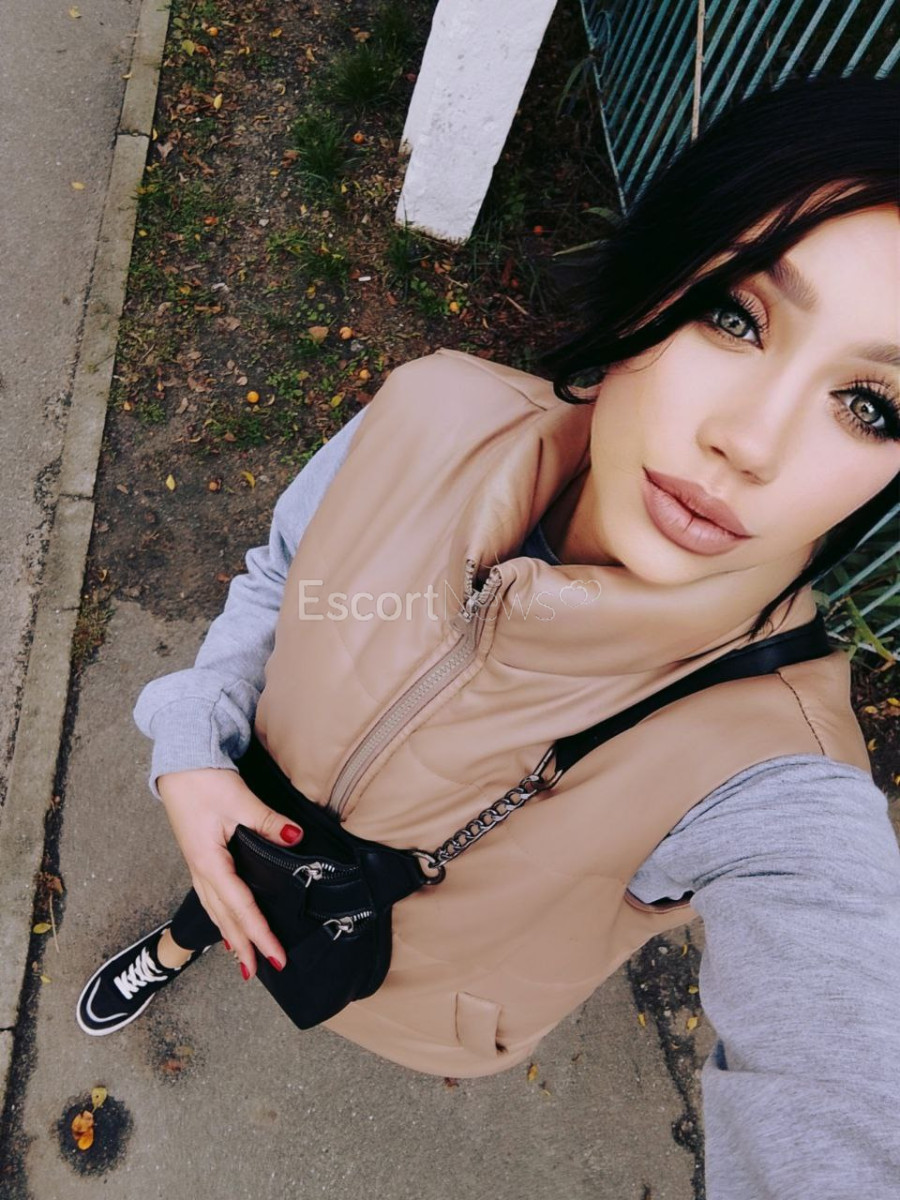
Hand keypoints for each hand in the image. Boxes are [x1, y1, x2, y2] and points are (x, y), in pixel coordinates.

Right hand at [157, 766, 302, 978]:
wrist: (179, 764)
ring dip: (232, 935)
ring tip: (244, 959)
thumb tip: (295, 838)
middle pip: (225, 916)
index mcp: (210, 862)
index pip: (241, 906)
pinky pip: (211, 897)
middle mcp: (201, 871)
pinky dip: (222, 916)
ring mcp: (198, 866)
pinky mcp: (200, 858)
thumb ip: (268, 822)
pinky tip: (227, 925)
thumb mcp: (239, 800)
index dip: (259, 933)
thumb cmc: (204, 781)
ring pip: (216, 910)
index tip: (275, 957)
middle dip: (245, 945)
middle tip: (262, 970)